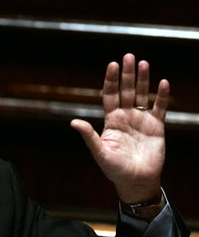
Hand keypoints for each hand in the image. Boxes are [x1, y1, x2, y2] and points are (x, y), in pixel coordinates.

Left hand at [70, 53, 168, 202]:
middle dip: (127, 74)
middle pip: (126, 91)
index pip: (110, 96)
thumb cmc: (114, 169)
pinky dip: (161, 96)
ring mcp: (141, 120)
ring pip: (142, 95)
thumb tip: (73, 122)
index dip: (111, 81)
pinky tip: (162, 83)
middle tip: (128, 56)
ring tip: (143, 63)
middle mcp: (125, 117)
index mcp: (111, 121)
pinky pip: (159, 108)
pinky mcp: (156, 127)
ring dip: (143, 80)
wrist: (136, 181)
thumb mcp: (99, 152)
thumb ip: (89, 136)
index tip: (112, 65)